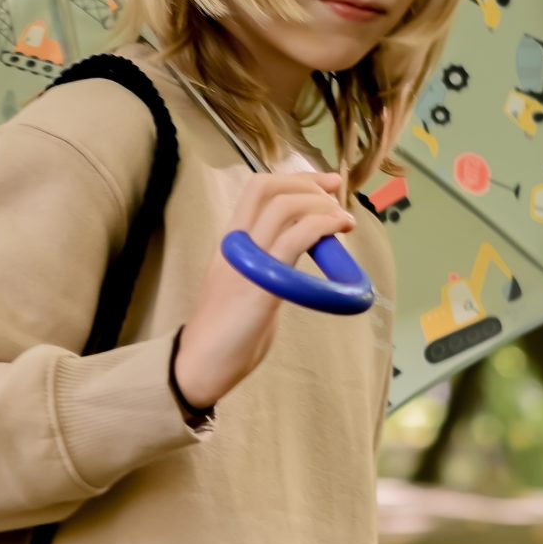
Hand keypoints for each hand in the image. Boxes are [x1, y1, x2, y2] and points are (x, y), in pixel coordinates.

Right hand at [173, 167, 354, 410]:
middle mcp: (236, 245)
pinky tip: (337, 231)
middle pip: (268, 188)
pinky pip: (293, 241)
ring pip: (283, 207)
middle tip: (336, 195)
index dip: (294, 178)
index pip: (257, 190)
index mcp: (231, 244)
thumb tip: (298, 266)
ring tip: (342, 220)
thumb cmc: (225, 335)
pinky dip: (321, 227)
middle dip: (308, 183)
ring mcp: (246, 262)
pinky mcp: (261, 285)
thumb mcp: (247, 289)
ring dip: (320, 205)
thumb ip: (269, 270)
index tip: (324, 184)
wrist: (200, 366)